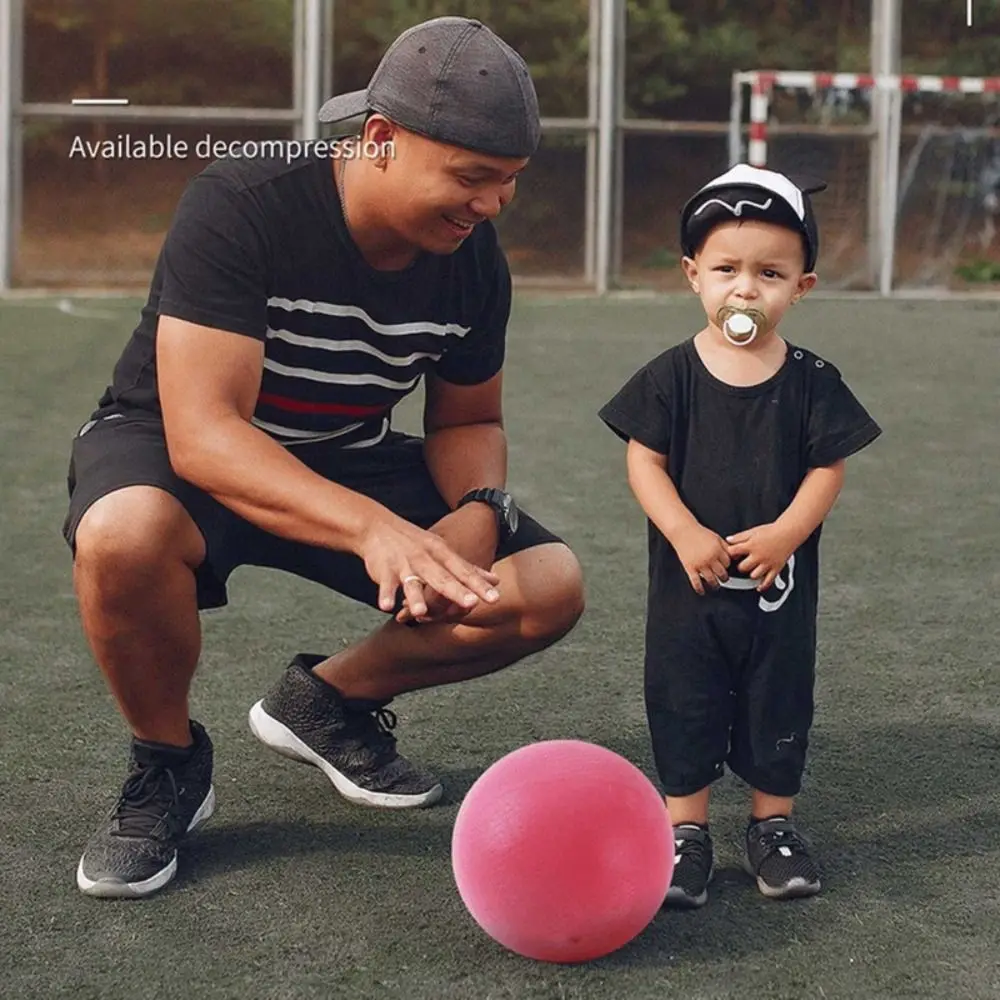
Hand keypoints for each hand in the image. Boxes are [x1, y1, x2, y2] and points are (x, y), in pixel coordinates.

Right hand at [356, 509, 500, 619]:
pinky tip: (387, 606)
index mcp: (442, 554)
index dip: (479, 585)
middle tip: (472, 603)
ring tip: (421, 612)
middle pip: (442, 578)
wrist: (378, 526)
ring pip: (412, 583)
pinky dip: (385, 594)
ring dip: (416, 597)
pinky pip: (386, 584)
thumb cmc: (416, 543)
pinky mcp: (385, 570)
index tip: (495, 598)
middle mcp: (425, 559)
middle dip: (456, 591)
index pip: (463, 572)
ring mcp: (404, 564)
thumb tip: (495, 581)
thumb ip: (468, 568)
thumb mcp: (444, 550)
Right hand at [671, 523, 730, 595]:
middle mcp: (710, 559)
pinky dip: (700, 589)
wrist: (683, 531)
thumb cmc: (698, 533)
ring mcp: (700, 564)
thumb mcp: (716, 537)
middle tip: (724, 579)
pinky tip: (702, 591)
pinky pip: (696, 582)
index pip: (728, 564)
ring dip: (715, 585)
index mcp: (718, 550)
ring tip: (715, 586)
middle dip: (724, 578)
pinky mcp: (690, 568)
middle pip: (722, 574)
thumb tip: (733, 555)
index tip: (725, 568)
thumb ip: (725, 547)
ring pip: (712, 580)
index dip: (727, 566)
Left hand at [726, 523, 795, 591]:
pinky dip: (763, 586)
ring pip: (754, 576)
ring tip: (752, 570)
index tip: (732, 554)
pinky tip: (759, 587)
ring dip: (751, 574)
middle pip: (742, 567)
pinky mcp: (776, 568)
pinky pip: (769, 581)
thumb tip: (728, 540)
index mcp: (751, 546)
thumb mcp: (753, 531)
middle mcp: (759, 556)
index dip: (730, 553)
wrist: (788, 532)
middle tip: (743, 563)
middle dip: (740, 566)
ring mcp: (767, 563)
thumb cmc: (772, 531)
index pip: (733, 552)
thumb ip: (739, 537)